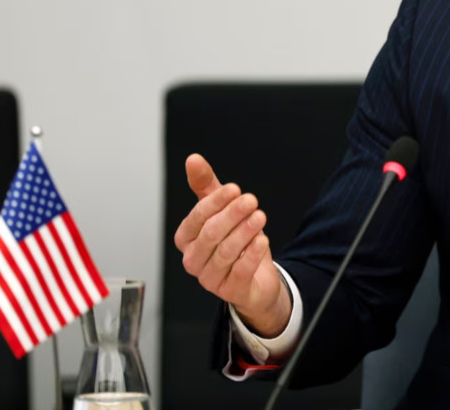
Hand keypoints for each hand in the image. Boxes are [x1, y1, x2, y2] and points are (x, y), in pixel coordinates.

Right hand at [173, 153, 289, 336]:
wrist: (255, 278)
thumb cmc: (234, 241)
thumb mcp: (222, 210)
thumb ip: (206, 186)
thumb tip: (193, 159)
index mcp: (187, 239)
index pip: (197, 218)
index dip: (216, 202)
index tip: (235, 189)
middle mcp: (194, 260)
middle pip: (211, 234)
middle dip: (232, 215)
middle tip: (251, 200)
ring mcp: (210, 278)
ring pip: (225, 252)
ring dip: (244, 232)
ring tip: (260, 217)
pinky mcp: (231, 291)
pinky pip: (240, 272)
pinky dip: (251, 254)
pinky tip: (262, 240)